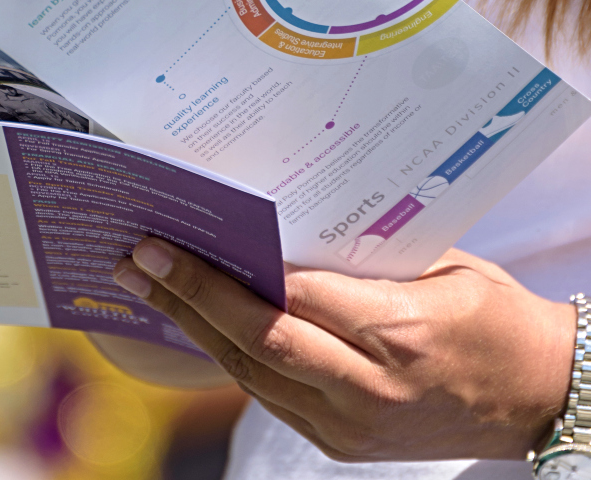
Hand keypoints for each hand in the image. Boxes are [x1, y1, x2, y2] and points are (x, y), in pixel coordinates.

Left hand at [113, 240, 574, 461]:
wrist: (538, 397)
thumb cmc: (495, 316)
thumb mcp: (440, 265)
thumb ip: (362, 254)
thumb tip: (283, 230)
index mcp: (399, 332)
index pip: (289, 299)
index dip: (221, 273)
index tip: (169, 242)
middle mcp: (366, 388)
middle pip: (256, 339)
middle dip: (188, 297)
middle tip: (134, 260)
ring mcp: (350, 425)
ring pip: (250, 372)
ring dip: (195, 327)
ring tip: (149, 286)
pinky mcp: (341, 442)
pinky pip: (268, 393)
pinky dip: (228, 355)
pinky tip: (197, 323)